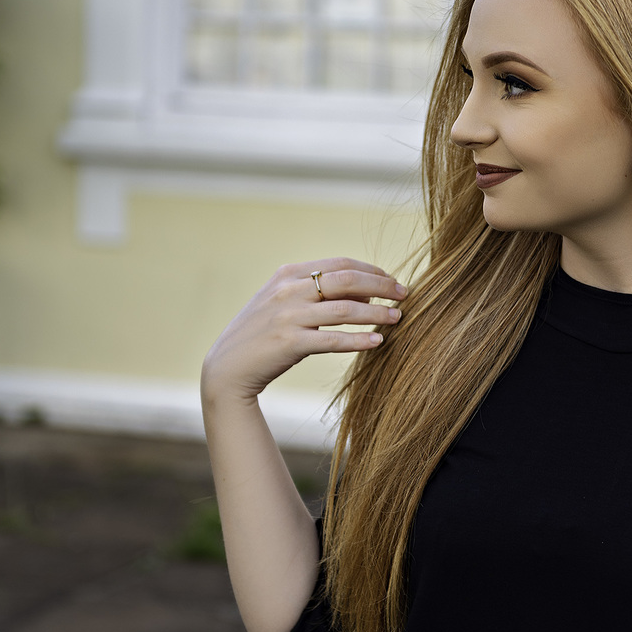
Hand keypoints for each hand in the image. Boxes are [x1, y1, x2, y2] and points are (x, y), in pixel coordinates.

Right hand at [201, 257, 406, 402]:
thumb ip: (315, 290)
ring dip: (377, 313)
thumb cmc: (262, 333)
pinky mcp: (289, 343)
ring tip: (398, 318)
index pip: (340, 264)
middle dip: (381, 286)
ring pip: (345, 309)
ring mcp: (288, 316)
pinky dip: (359, 340)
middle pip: (347, 280)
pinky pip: (333, 340)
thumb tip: (363, 288)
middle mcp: (288, 290)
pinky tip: (378, 342)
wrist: (227, 367)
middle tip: (404, 295)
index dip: (371, 270)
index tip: (392, 280)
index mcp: (288, 274)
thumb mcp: (282, 301)